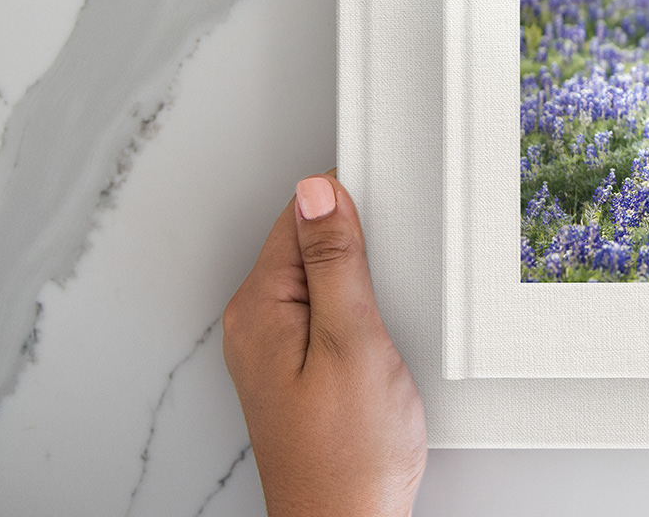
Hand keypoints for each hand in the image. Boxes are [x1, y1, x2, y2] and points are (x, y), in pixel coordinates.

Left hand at [224, 172, 426, 516]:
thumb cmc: (349, 456)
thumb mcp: (353, 344)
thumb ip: (335, 264)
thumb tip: (317, 193)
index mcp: (260, 308)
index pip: (299, 219)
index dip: (349, 210)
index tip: (388, 221)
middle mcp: (258, 325)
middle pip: (309, 247)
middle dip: (358, 252)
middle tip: (391, 290)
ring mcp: (277, 350)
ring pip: (324, 282)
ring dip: (363, 288)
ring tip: (386, 325)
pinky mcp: (301, 371)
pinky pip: (328, 317)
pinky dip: (359, 318)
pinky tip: (379, 344)